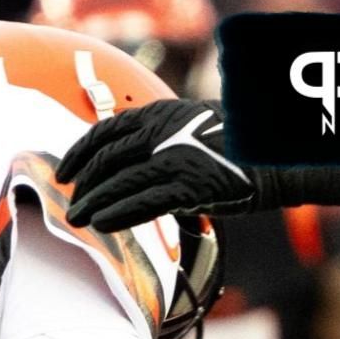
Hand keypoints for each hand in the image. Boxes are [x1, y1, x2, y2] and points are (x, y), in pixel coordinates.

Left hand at [55, 100, 257, 230]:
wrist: (275, 155)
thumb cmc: (232, 143)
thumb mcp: (189, 124)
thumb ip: (156, 137)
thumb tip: (122, 163)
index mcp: (160, 113)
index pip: (106, 132)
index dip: (79, 154)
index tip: (64, 172)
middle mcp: (164, 132)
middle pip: (108, 160)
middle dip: (83, 185)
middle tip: (70, 204)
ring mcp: (177, 158)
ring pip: (120, 183)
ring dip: (93, 203)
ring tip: (78, 219)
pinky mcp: (191, 186)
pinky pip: (145, 203)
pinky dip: (119, 214)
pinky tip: (103, 224)